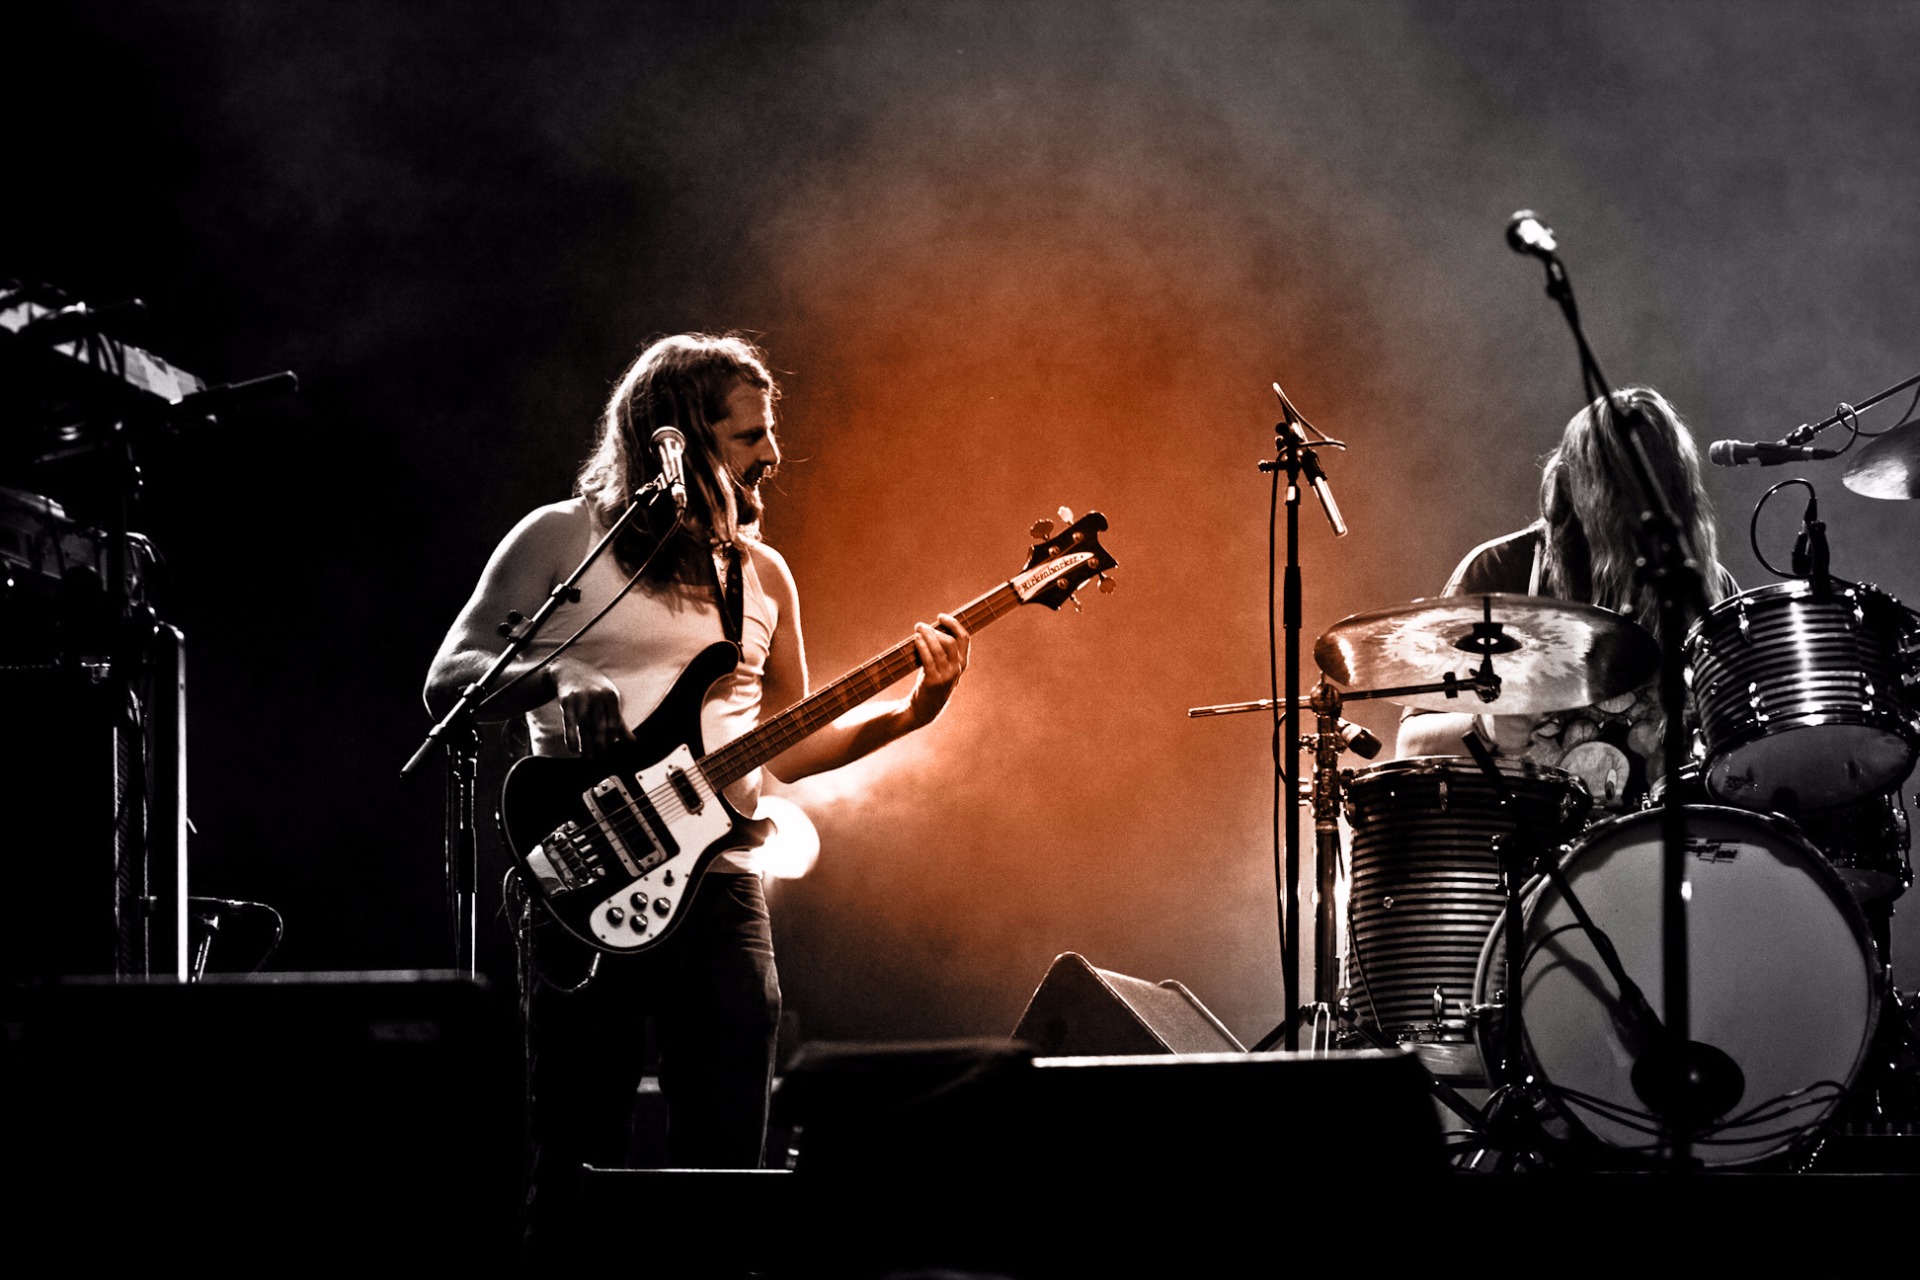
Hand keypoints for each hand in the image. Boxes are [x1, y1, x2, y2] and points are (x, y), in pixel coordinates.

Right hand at [551, 657, 632, 756]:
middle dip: (599, 743)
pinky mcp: (567, 700)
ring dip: (585, 743)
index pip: (614, 722)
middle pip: (599, 725)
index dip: (612, 738)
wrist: (570, 670)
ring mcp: (581, 697)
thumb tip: (633, 742)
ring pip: (584, 725)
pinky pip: (569, 722)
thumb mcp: (609, 701)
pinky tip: (573, 749)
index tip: (608, 749)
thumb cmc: (595, 689)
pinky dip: (571, 737)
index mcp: (611, 696)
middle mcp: (597, 695)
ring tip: (587, 756)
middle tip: (598, 757)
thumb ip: (619, 722)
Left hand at [906, 612, 970, 726]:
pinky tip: (916, 640)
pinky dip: (922, 646)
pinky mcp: (933, 681)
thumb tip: (932, 628)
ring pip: (939, 648)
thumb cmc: (931, 684)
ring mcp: (946, 676)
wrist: (923, 710)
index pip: (965, 638)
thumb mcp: (942, 667)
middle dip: (935, 629)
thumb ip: (943, 651)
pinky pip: (928, 659)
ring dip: (927, 635)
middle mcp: (957, 669)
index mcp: (962, 664)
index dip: (954, 624)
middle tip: (920, 625)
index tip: (940, 616)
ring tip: (917, 629)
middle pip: (950, 641)